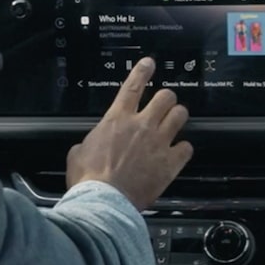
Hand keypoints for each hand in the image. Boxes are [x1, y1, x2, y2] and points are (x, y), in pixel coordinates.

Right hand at [66, 57, 192, 210]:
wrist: (104, 201)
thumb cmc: (88, 179)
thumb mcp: (77, 153)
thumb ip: (89, 143)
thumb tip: (89, 146)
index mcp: (117, 119)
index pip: (133, 85)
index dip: (143, 71)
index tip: (149, 64)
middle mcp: (141, 125)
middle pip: (165, 97)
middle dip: (167, 98)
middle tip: (165, 104)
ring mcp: (158, 142)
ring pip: (180, 115)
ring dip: (178, 116)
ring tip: (175, 122)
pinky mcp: (170, 163)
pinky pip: (187, 147)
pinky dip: (184, 149)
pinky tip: (180, 152)